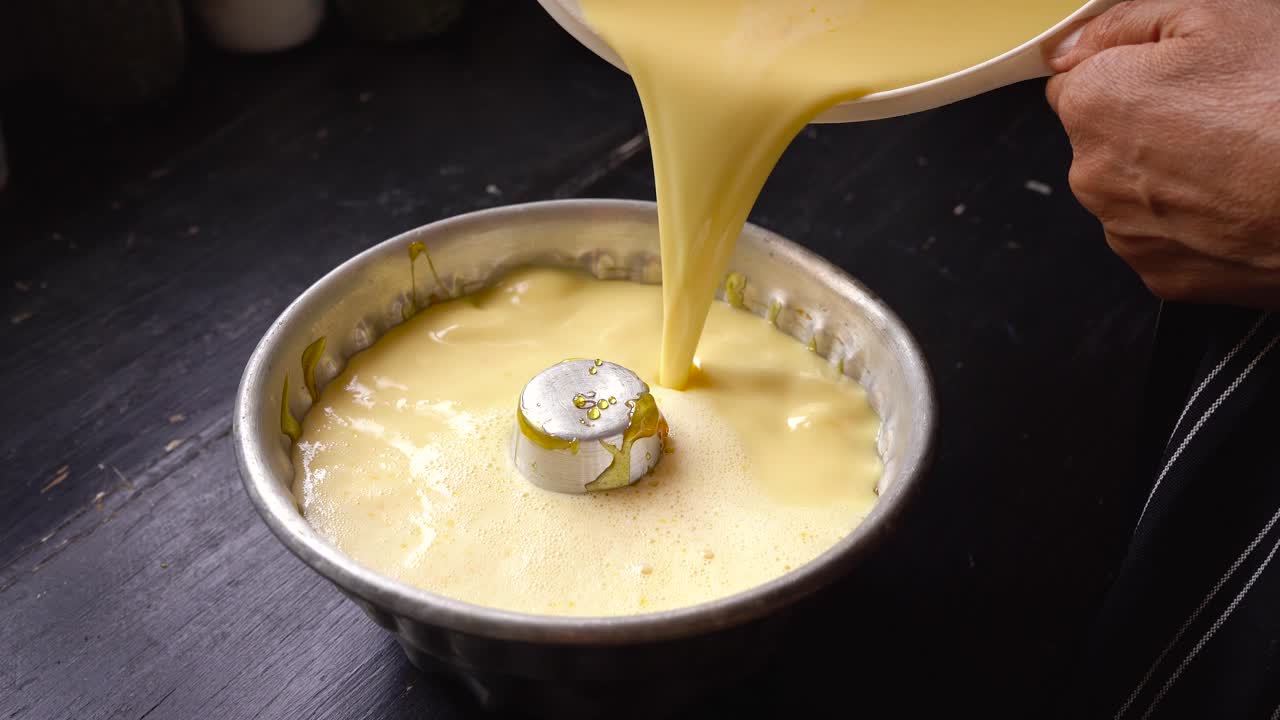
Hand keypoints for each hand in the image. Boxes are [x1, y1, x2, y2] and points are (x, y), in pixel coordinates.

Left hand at [1045, 0, 1279, 307]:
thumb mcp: (1218, 15)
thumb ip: (1125, 23)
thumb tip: (1074, 44)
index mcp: (1094, 106)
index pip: (1073, 83)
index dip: (1125, 73)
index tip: (1168, 76)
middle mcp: (1093, 175)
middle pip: (1102, 141)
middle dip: (1147, 125)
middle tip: (1223, 115)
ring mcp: (1126, 232)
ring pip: (1133, 192)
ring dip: (1172, 176)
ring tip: (1239, 159)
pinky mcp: (1162, 275)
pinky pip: (1165, 238)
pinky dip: (1195, 222)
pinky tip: (1240, 199)